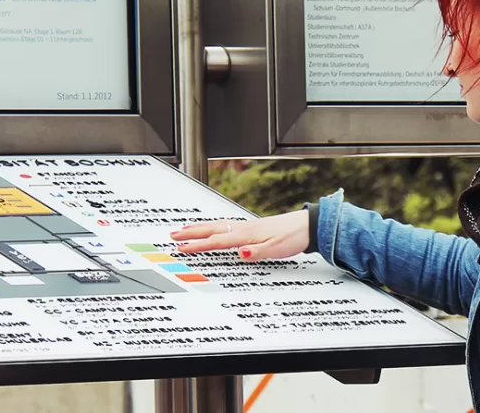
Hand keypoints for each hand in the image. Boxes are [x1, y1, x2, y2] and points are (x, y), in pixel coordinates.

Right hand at [171, 210, 310, 260]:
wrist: (307, 226)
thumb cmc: (293, 237)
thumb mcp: (277, 249)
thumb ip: (257, 252)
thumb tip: (240, 254)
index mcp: (246, 234)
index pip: (217, 240)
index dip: (198, 245)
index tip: (181, 248)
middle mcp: (244, 228)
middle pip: (212, 229)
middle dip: (191, 233)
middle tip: (173, 235)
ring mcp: (247, 226)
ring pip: (217, 226)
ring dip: (199, 228)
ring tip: (184, 229)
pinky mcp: (252, 227)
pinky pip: (226, 225)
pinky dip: (213, 227)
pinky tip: (211, 229)